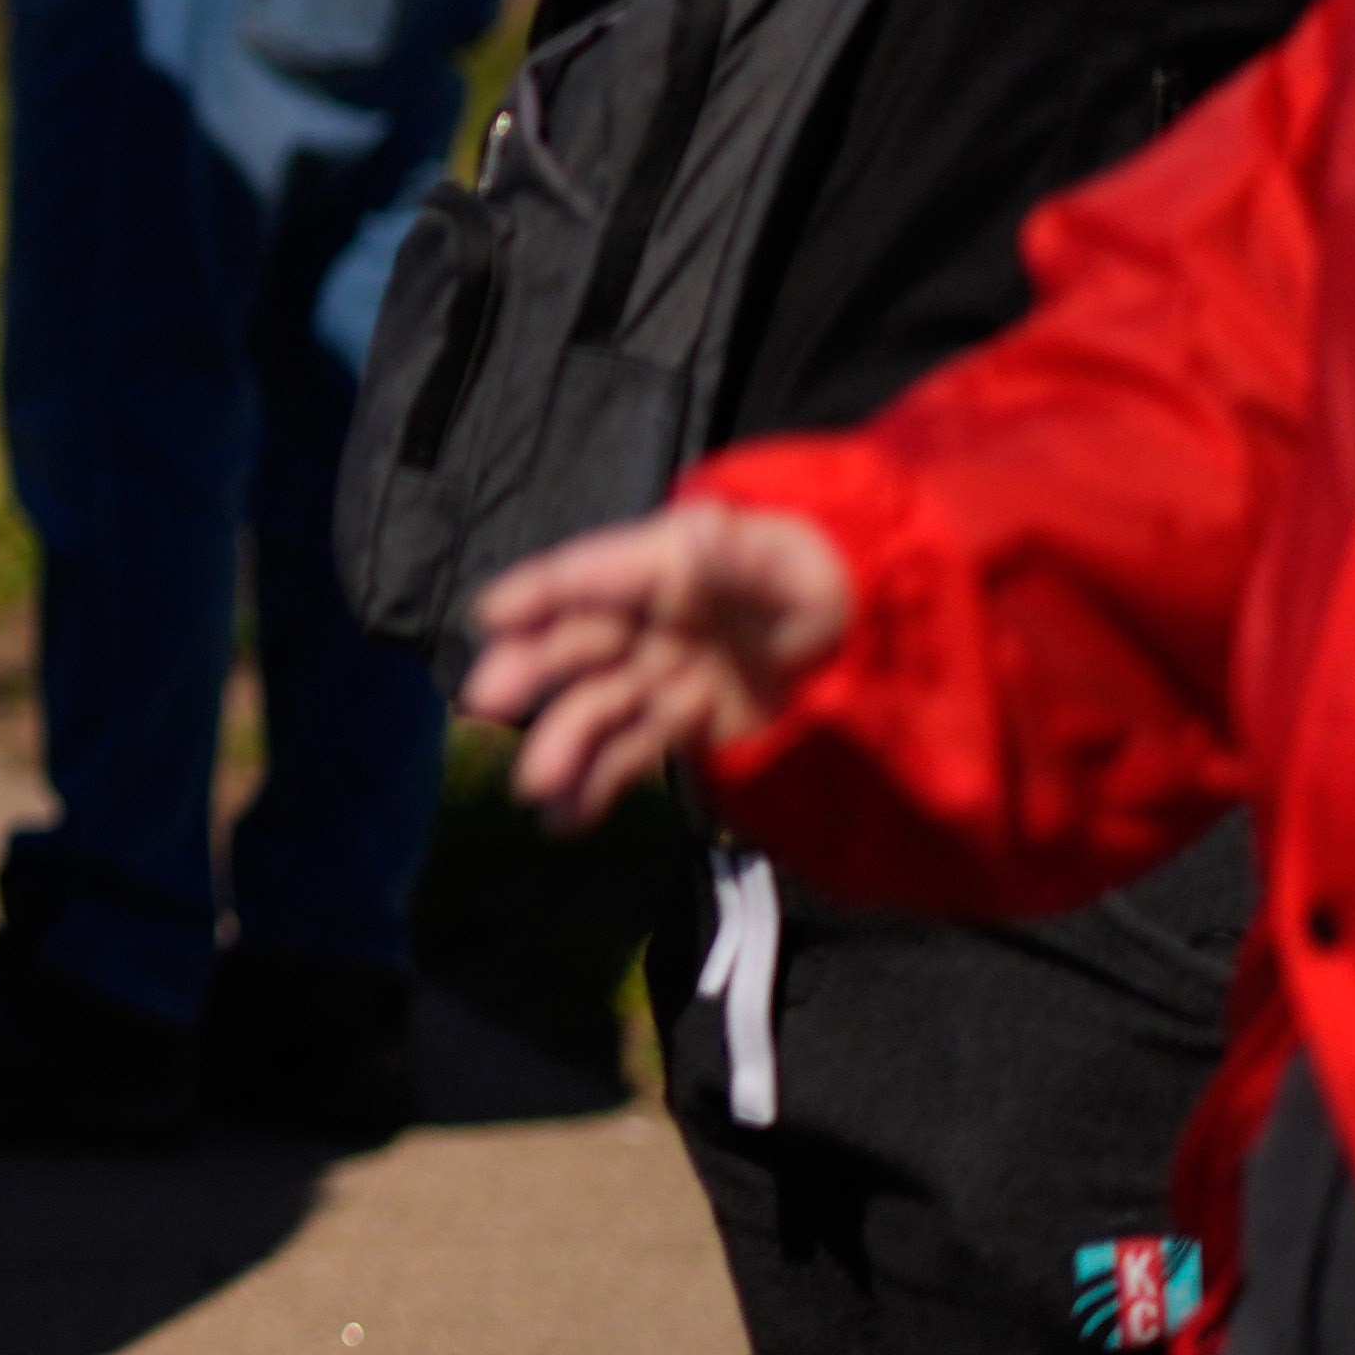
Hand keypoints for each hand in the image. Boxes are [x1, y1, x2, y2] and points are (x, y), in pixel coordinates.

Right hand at [462, 498, 857, 827]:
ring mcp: (663, 675)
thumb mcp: (785, 558)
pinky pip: (629, 753)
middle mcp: (648, 621)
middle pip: (577, 645)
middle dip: (527, 671)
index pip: (591, 574)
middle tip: (487, 702)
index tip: (490, 616)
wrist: (867, 631)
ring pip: (597, 708)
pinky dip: (594, 788)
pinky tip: (565, 820)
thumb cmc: (818, 573)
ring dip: (562, 745)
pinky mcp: (686, 724)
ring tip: (537, 787)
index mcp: (664, 568)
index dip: (540, 592)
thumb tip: (697, 535)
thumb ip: (736, 552)